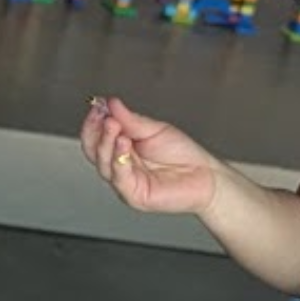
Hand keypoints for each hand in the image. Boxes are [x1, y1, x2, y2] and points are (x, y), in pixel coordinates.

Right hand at [80, 94, 221, 215]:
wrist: (206, 175)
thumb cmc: (183, 155)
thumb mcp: (154, 130)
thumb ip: (130, 120)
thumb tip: (111, 104)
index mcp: (121, 151)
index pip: (96, 138)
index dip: (93, 123)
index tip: (97, 106)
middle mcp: (119, 167)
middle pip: (93, 151)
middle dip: (95, 132)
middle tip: (104, 116)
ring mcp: (125, 182)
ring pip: (103, 164)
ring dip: (106, 142)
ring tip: (114, 126)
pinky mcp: (134, 196)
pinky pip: (119, 178)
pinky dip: (118, 160)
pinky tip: (123, 143)